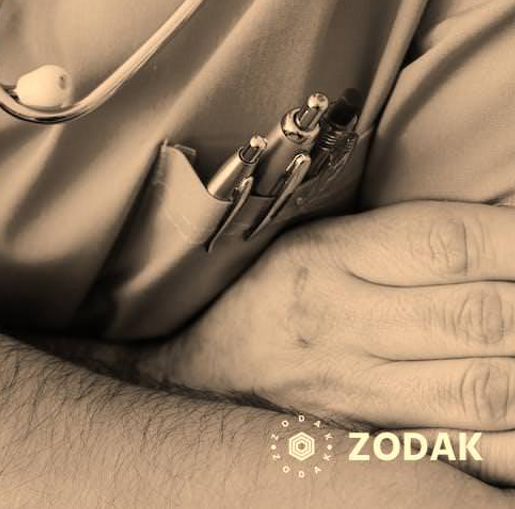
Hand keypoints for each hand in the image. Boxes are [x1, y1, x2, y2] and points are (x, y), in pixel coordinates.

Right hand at [147, 200, 514, 481]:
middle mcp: (341, 327)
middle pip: (480, 316)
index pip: (449, 243)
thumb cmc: (269, 301)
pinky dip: (514, 437)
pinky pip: (472, 454)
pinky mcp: (375, 448)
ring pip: (486, 389)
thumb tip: (508, 224)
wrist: (195, 380)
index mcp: (326, 259)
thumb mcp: (316, 243)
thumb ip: (408, 237)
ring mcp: (358, 396)